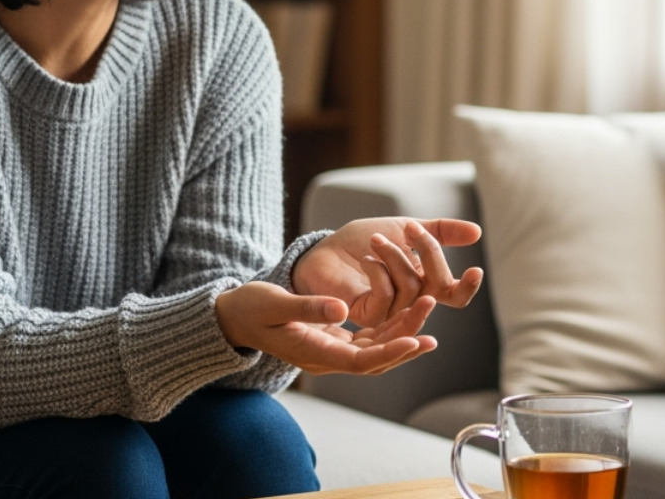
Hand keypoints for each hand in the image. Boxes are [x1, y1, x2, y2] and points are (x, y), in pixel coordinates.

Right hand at [214, 280, 439, 375]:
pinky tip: (407, 313)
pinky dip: (388, 328)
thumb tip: (342, 309)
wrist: (234, 317)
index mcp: (313, 354)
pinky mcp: (333, 340)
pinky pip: (367, 340)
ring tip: (427, 308)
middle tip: (430, 309)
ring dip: (401, 331)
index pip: (360, 361)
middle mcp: (326, 359)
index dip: (390, 352)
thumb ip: (308, 307)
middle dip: (405, 336)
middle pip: (375, 357)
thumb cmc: (251, 308)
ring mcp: (330, 351)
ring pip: (375, 349)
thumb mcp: (275, 303)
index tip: (415, 339)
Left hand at [291, 218, 483, 328]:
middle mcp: (411, 303)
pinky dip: (378, 270)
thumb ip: (440, 231)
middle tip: (410, 229)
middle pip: (437, 287)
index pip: (454, 294)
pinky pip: (386, 295)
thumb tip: (477, 232)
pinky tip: (366, 260)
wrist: (327, 248)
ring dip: (395, 256)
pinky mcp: (368, 316)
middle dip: (428, 252)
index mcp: (425, 284)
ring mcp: (391, 313)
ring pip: (411, 288)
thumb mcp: (406, 229)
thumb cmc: (364, 240)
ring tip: (376, 240)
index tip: (475, 269)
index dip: (467, 286)